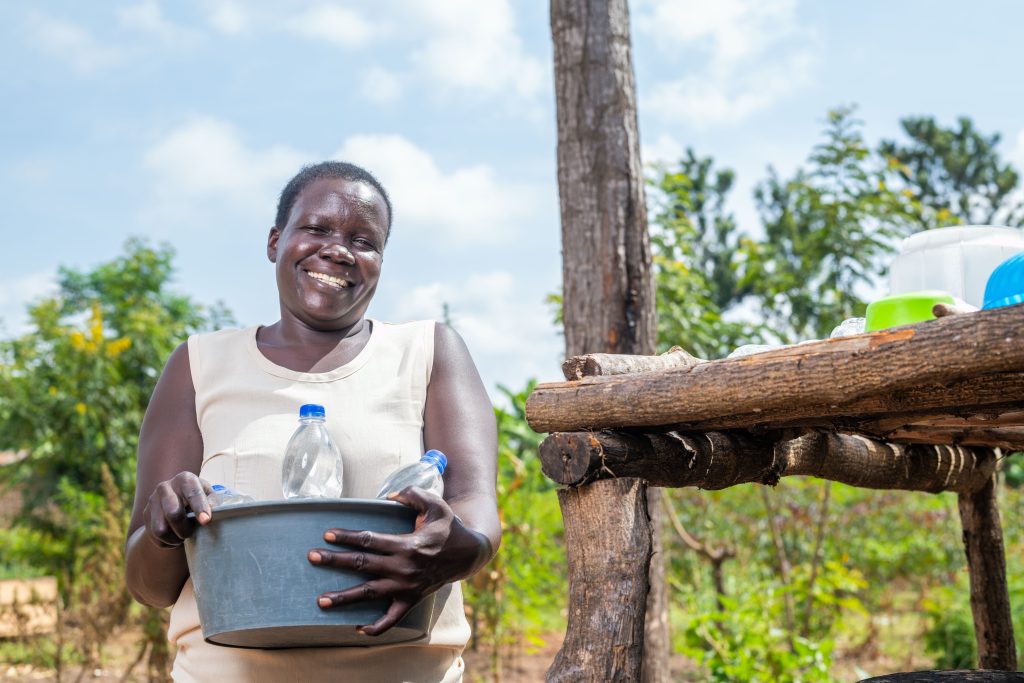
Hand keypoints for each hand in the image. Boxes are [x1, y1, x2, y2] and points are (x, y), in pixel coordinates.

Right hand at [143, 472, 212, 548]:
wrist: (176, 500)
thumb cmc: (198, 498)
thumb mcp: (209, 496)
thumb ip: (213, 502)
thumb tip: (210, 511)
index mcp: (184, 479)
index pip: (193, 494)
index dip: (200, 508)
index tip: (206, 521)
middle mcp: (165, 487)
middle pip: (173, 513)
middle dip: (185, 528)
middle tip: (191, 533)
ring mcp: (152, 500)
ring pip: (160, 529)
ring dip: (174, 538)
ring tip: (183, 536)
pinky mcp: (145, 513)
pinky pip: (154, 536)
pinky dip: (166, 542)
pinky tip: (174, 538)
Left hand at [308, 486, 487, 635]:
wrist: (468, 554)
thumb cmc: (448, 527)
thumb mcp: (435, 504)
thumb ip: (412, 495)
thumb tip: (389, 496)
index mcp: (406, 544)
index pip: (369, 539)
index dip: (347, 536)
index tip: (327, 534)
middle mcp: (403, 567)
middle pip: (362, 564)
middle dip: (335, 561)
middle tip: (312, 557)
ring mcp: (406, 587)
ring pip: (369, 593)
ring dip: (344, 597)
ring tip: (321, 600)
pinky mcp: (411, 599)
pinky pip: (392, 618)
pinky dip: (376, 626)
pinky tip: (358, 629)